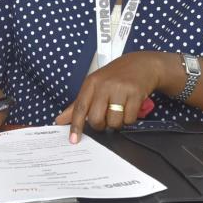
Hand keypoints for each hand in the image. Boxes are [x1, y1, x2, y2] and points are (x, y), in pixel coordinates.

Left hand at [54, 51, 168, 142]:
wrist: (142, 64)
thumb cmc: (116, 76)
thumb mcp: (95, 84)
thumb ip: (78, 104)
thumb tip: (60, 120)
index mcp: (91, 82)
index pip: (80, 107)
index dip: (76, 125)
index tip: (73, 139)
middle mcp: (104, 85)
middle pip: (96, 118)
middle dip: (101, 125)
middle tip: (105, 119)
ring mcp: (120, 89)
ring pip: (114, 122)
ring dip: (117, 122)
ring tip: (120, 110)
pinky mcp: (135, 94)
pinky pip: (129, 119)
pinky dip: (129, 118)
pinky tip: (130, 107)